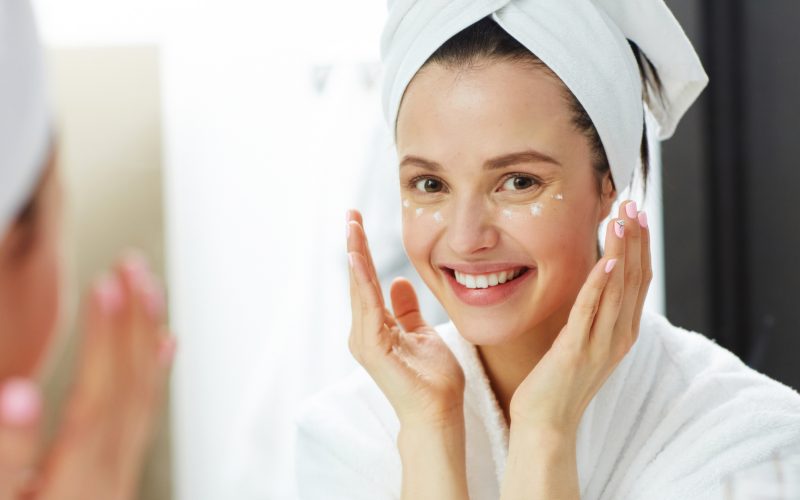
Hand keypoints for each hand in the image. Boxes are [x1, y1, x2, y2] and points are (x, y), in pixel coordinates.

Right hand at [1, 253, 175, 499]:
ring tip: (149, 290)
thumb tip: (19, 390)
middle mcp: (105, 480)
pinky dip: (154, 378)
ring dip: (148, 340)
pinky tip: (162, 347)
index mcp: (73, 484)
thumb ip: (5, 451)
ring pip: (144, 401)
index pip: (100, 396)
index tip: (109, 283)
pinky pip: (143, 422)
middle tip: (135, 265)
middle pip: (132, 389)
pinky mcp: (110, 484)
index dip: (107, 338)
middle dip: (136, 322)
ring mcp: (114, 482)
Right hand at [346, 209, 464, 425]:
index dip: (362, 252)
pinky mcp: (372, 348)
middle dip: (354, 246)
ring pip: (358, 289)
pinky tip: (358, 257)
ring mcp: (365, 341)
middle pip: (357, 281)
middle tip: (350, 213)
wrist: (439, 413)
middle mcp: (364, 333)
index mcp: (376, 328)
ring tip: (352, 226)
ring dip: (355, 255)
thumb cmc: (433, 380)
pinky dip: (363, 280)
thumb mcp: (422, 333)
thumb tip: (398, 282)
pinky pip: (367, 306)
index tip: (358, 223)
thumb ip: (406, 310)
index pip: (367, 282)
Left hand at [509, 200, 650, 435]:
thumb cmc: (559, 381)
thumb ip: (594, 314)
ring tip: (623, 219)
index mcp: (622, 332)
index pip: (638, 281)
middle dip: (635, 239)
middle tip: (634, 204)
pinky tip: (606, 260)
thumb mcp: (583, 341)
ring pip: (617, 289)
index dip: (640, 246)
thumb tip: (596, 282)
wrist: (546, 423)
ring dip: (621, 251)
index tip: (637, 214)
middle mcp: (618, 336)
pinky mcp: (576, 350)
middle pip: (634, 279)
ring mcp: (600, 344)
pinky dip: (599, 285)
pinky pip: (590, 312)